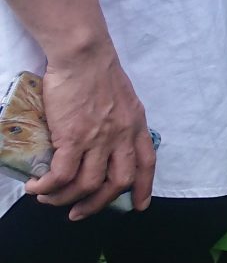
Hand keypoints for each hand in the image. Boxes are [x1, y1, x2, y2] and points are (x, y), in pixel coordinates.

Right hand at [30, 48, 154, 218]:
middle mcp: (122, 136)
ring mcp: (99, 139)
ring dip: (66, 199)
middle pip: (118, 182)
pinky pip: (61, 175)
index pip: (147, 163)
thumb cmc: (99, 71)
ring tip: (49, 199)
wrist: (84, 55)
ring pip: (87, 185)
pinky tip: (36, 186)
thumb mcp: (124, 99)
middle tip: (79, 213)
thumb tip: (107, 138)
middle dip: (98, 204)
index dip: (143, 187)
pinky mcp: (73, 138)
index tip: (138, 205)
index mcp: (136, 125)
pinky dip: (47, 187)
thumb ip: (121, 121)